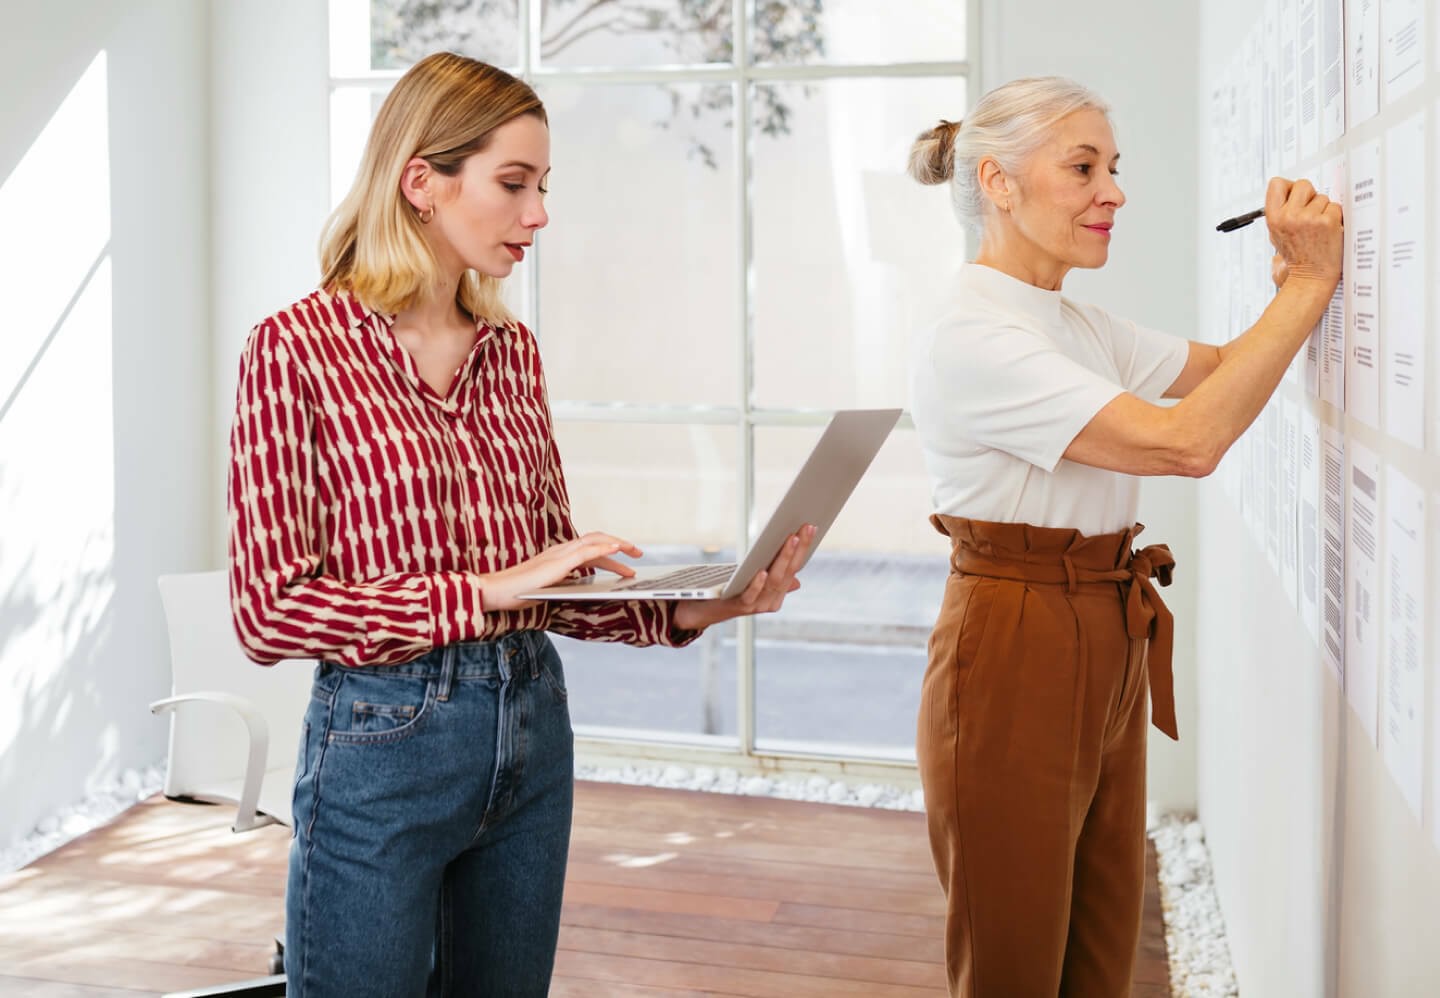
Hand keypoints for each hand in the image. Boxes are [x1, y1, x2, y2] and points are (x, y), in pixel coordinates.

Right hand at [480, 532, 640, 610]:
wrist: (496, 592)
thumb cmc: (517, 593)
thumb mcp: (548, 588)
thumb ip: (564, 584)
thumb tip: (581, 589)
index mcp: (558, 556)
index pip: (589, 548)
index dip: (609, 551)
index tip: (626, 560)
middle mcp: (560, 550)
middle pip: (596, 539)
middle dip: (619, 544)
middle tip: (638, 553)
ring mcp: (559, 555)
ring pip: (594, 541)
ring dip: (617, 544)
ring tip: (634, 551)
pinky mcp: (558, 563)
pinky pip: (586, 552)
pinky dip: (603, 549)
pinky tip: (617, 550)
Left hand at [672, 524, 815, 631]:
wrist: (705, 609)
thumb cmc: (732, 589)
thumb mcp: (755, 579)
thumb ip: (775, 577)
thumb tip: (797, 578)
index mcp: (778, 593)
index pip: (795, 568)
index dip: (804, 549)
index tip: (811, 527)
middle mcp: (771, 601)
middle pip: (788, 572)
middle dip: (798, 549)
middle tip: (805, 527)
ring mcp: (757, 605)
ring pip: (774, 581)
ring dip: (783, 559)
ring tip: (790, 539)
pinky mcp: (739, 606)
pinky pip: (751, 595)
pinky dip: (758, 583)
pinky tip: (762, 570)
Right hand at [1264, 176, 1342, 288]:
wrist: (1310, 276)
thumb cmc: (1297, 256)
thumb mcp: (1277, 233)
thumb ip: (1282, 211)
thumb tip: (1292, 191)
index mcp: (1273, 218)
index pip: (1277, 183)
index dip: (1289, 187)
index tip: (1295, 197)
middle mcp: (1289, 216)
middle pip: (1303, 184)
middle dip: (1309, 196)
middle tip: (1310, 212)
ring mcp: (1309, 218)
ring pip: (1322, 197)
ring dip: (1323, 209)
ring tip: (1318, 228)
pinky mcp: (1328, 222)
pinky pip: (1335, 207)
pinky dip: (1334, 217)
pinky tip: (1328, 231)